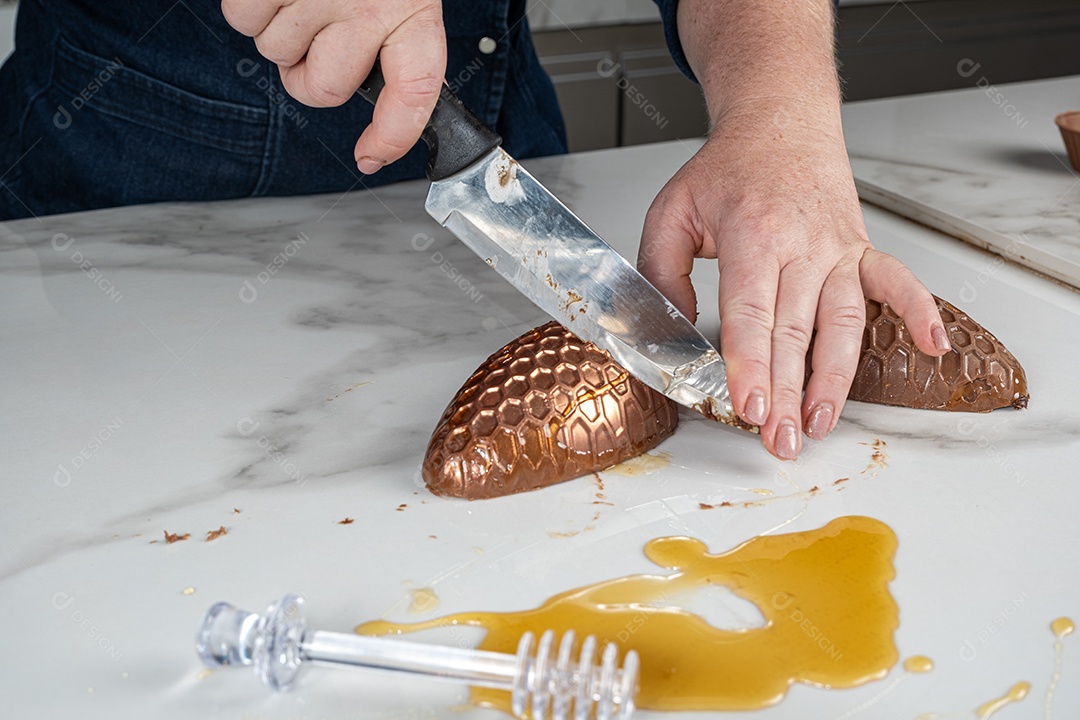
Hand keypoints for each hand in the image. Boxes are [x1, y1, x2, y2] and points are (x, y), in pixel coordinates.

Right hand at [221, 0, 444, 172]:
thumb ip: (392, 45)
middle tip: (316, 38)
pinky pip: (243, 20)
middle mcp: (368, 3)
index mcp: (410, 8)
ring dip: (279, 28)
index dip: (394, 134)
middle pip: (321, 88)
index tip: (372, 155)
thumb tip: (383, 114)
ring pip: (275, 54)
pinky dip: (250, 4)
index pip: (416, 89)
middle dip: (308, 73)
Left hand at [637, 105, 950, 459]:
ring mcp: (837, 250)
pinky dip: (920, 311)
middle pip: (795, 331)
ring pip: (842, 322)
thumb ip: (661, 271)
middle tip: (779, 440)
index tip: (749, 405)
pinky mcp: (860, 249)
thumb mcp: (671, 211)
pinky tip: (934, 347)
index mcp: (752, 235)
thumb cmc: (727, 170)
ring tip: (821, 423)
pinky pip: (896, 281)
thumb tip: (673, 325)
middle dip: (786, 392)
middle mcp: (801, 245)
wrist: (780, 124)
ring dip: (835, 378)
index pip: (750, 311)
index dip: (750, 362)